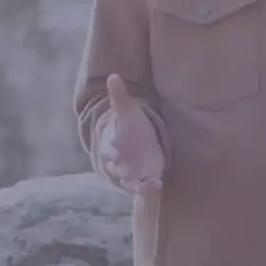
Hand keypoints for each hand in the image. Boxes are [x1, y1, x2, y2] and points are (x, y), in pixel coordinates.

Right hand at [96, 73, 164, 194]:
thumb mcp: (127, 111)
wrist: (138, 143)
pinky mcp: (141, 180)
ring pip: (128, 182)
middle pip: (116, 170)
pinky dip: (148, 189)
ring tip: (149, 183)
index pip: (107, 151)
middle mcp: (118, 163)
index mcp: (112, 146)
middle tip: (129, 170)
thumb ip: (119, 96)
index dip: (110, 153)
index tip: (115, 153)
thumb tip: (113, 75)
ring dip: (136, 184)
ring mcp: (129, 173)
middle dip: (122, 170)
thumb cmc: (131, 127)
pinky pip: (142, 188)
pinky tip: (158, 184)